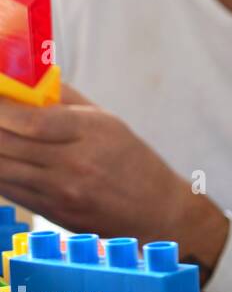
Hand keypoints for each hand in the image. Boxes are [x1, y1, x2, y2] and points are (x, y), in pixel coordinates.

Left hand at [0, 82, 228, 270]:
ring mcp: (60, 191)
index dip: (0, 109)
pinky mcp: (50, 211)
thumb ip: (63, 99)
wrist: (157, 211)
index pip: (32, 120)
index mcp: (93, 132)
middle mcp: (75, 163)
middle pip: (6, 143)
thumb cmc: (132, 162)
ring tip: (1, 138)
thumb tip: (24, 79)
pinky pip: (6, 188)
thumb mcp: (108, 122)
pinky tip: (5, 159)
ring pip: (0, 168)